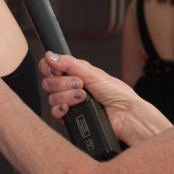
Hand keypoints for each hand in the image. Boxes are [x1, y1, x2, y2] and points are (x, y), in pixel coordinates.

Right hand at [40, 53, 171, 144]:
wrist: (125, 115)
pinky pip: (54, 114)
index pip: (51, 68)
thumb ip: (69, 64)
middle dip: (62, 83)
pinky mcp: (70, 118)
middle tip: (79, 84)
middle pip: (49, 83)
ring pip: (52, 98)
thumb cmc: (117, 93)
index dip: (48, 68)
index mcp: (76, 73)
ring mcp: (70, 103)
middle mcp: (70, 87)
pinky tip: (69, 109)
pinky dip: (60, 110)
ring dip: (66, 97)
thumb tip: (50, 55)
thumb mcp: (93, 73)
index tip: (54, 69)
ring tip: (83, 97)